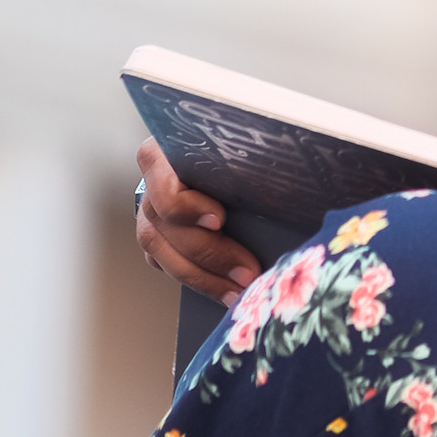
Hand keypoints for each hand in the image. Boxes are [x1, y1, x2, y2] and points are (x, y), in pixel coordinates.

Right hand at [133, 139, 262, 300]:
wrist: (221, 150)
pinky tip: (223, 290)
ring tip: (237, 292)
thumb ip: (248, 162)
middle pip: (166, 227)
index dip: (187, 208)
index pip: (164, 186)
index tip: (220, 220)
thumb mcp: (241, 146)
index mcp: (164, 153)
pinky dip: (196, 280)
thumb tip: (287, 185)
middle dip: (209, 255)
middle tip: (246, 273)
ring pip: (161, 252)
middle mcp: (150, 183)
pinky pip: (166, 264)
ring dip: (202, 277)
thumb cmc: (237, 144)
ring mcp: (149, 212)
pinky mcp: (157, 236)